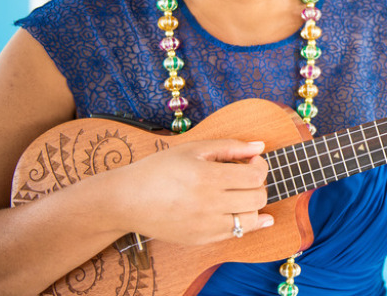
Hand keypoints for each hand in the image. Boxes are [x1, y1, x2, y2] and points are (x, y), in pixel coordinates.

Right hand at [103, 139, 273, 245]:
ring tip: (240, 193)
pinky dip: (245, 223)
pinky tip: (243, 212)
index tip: (251, 160)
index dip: (260, 165)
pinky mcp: (201, 239)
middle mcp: (209, 204)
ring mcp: (206, 225)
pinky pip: (236, 234)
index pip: (255, 176)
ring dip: (253, 204)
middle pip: (258, 197)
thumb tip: (260, 146)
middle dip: (258, 184)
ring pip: (251, 219)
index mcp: (207, 177)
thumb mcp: (192, 149)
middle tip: (246, 176)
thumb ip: (229, 146)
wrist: (126, 200)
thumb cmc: (158, 169)